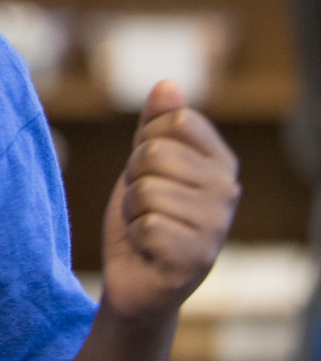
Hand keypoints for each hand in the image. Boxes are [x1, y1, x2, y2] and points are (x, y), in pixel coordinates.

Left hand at [99, 79, 240, 323]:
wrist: (135, 277)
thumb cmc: (143, 214)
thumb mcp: (144, 163)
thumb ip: (156, 125)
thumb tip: (168, 84)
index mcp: (220, 163)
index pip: (175, 120)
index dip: (146, 142)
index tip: (152, 171)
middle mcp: (228, 192)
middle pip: (155, 154)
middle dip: (134, 179)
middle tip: (145, 204)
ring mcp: (216, 228)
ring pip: (146, 190)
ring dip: (132, 209)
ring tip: (147, 227)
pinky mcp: (196, 260)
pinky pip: (146, 225)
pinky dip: (135, 236)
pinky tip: (149, 249)